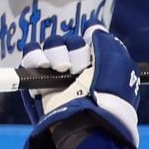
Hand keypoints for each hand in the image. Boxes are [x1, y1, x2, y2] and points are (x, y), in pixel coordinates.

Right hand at [20, 25, 142, 148]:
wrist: (86, 121)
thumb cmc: (107, 94)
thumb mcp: (118, 62)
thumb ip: (105, 41)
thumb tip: (91, 27)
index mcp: (100, 67)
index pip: (87, 40)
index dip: (88, 41)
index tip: (92, 52)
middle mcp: (79, 71)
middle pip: (68, 41)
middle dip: (74, 48)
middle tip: (79, 68)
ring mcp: (57, 76)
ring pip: (51, 45)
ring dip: (57, 52)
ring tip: (63, 69)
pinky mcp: (36, 82)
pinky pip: (30, 55)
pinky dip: (36, 57)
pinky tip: (45, 67)